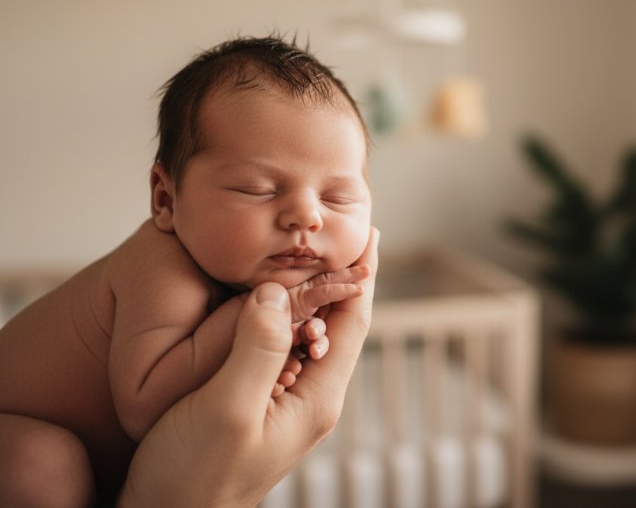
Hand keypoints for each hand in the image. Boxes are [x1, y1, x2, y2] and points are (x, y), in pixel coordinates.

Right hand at [118, 228, 379, 507]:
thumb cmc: (194, 475)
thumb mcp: (228, 410)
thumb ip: (257, 350)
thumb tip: (276, 292)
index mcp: (317, 398)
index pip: (353, 322)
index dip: (362, 274)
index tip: (369, 231)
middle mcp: (312, 400)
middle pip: (339, 326)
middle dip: (345, 279)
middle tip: (347, 234)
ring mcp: (288, 406)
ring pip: (310, 336)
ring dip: (315, 296)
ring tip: (316, 257)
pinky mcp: (261, 408)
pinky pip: (283, 351)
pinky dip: (284, 318)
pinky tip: (271, 305)